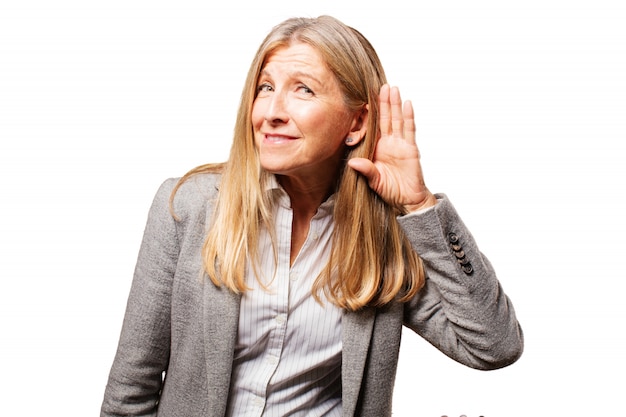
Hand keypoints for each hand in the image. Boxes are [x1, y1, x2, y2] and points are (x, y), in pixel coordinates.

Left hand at [347, 84, 436, 212]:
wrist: (408, 200)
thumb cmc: (390, 191)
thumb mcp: (374, 181)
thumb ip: (366, 170)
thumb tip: (352, 162)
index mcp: (375, 149)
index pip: (371, 127)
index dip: (368, 114)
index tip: (362, 99)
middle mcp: (387, 143)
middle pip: (384, 119)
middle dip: (382, 102)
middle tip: (378, 85)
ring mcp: (400, 144)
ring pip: (396, 120)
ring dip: (394, 104)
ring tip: (391, 88)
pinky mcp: (411, 148)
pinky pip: (409, 129)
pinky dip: (408, 116)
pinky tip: (406, 104)